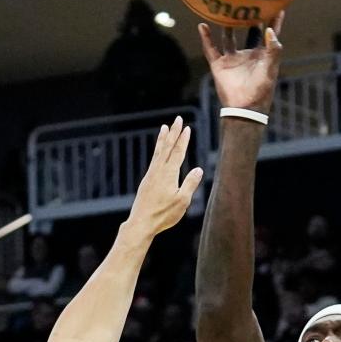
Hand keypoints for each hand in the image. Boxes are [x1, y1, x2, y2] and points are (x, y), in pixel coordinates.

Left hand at [125, 117, 203, 238]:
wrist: (141, 222)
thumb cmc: (163, 214)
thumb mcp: (182, 201)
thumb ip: (190, 183)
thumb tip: (198, 169)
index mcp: (169, 174)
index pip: (178, 152)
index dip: (183, 140)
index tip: (186, 128)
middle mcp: (158, 171)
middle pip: (167, 147)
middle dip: (174, 133)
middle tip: (177, 119)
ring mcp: (151, 175)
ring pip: (158, 152)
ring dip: (163, 139)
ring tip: (164, 127)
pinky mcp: (147, 181)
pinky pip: (153, 160)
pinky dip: (157, 151)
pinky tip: (158, 151)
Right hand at [199, 14, 283, 113]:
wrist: (244, 108)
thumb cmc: (261, 90)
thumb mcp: (271, 68)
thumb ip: (273, 49)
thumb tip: (269, 29)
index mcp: (262, 54)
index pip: (269, 33)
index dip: (274, 20)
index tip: (276, 4)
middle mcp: (247, 54)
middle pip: (248, 31)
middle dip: (248, 17)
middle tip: (247, 0)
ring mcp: (232, 59)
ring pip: (228, 37)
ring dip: (227, 24)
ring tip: (224, 8)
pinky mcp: (219, 65)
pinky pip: (210, 49)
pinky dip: (206, 38)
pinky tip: (202, 25)